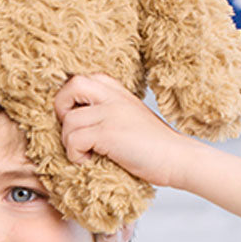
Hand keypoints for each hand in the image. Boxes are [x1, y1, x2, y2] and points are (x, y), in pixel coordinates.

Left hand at [54, 73, 199, 188]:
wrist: (178, 159)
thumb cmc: (154, 145)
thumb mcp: (129, 116)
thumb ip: (107, 110)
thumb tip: (74, 119)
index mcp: (117, 91)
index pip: (81, 80)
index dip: (69, 100)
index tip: (76, 122)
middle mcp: (113, 96)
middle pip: (72, 85)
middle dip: (62, 108)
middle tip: (73, 131)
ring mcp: (111, 112)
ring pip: (69, 121)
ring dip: (70, 143)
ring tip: (87, 154)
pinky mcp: (108, 132)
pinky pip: (74, 140)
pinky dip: (76, 156)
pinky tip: (91, 161)